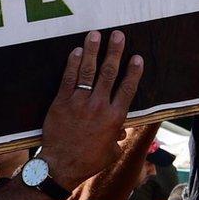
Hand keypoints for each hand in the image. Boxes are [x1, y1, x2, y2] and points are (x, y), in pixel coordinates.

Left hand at [37, 30, 144, 188]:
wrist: (61, 165)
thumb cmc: (88, 161)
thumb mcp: (112, 153)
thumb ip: (118, 138)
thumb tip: (121, 132)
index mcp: (115, 118)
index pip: (127, 88)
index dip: (133, 71)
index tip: (137, 57)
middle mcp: (99, 106)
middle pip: (109, 73)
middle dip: (115, 51)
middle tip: (118, 34)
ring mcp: (79, 102)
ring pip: (88, 71)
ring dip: (93, 51)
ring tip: (95, 34)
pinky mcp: (62, 102)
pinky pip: (68, 78)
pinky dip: (73, 63)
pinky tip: (77, 51)